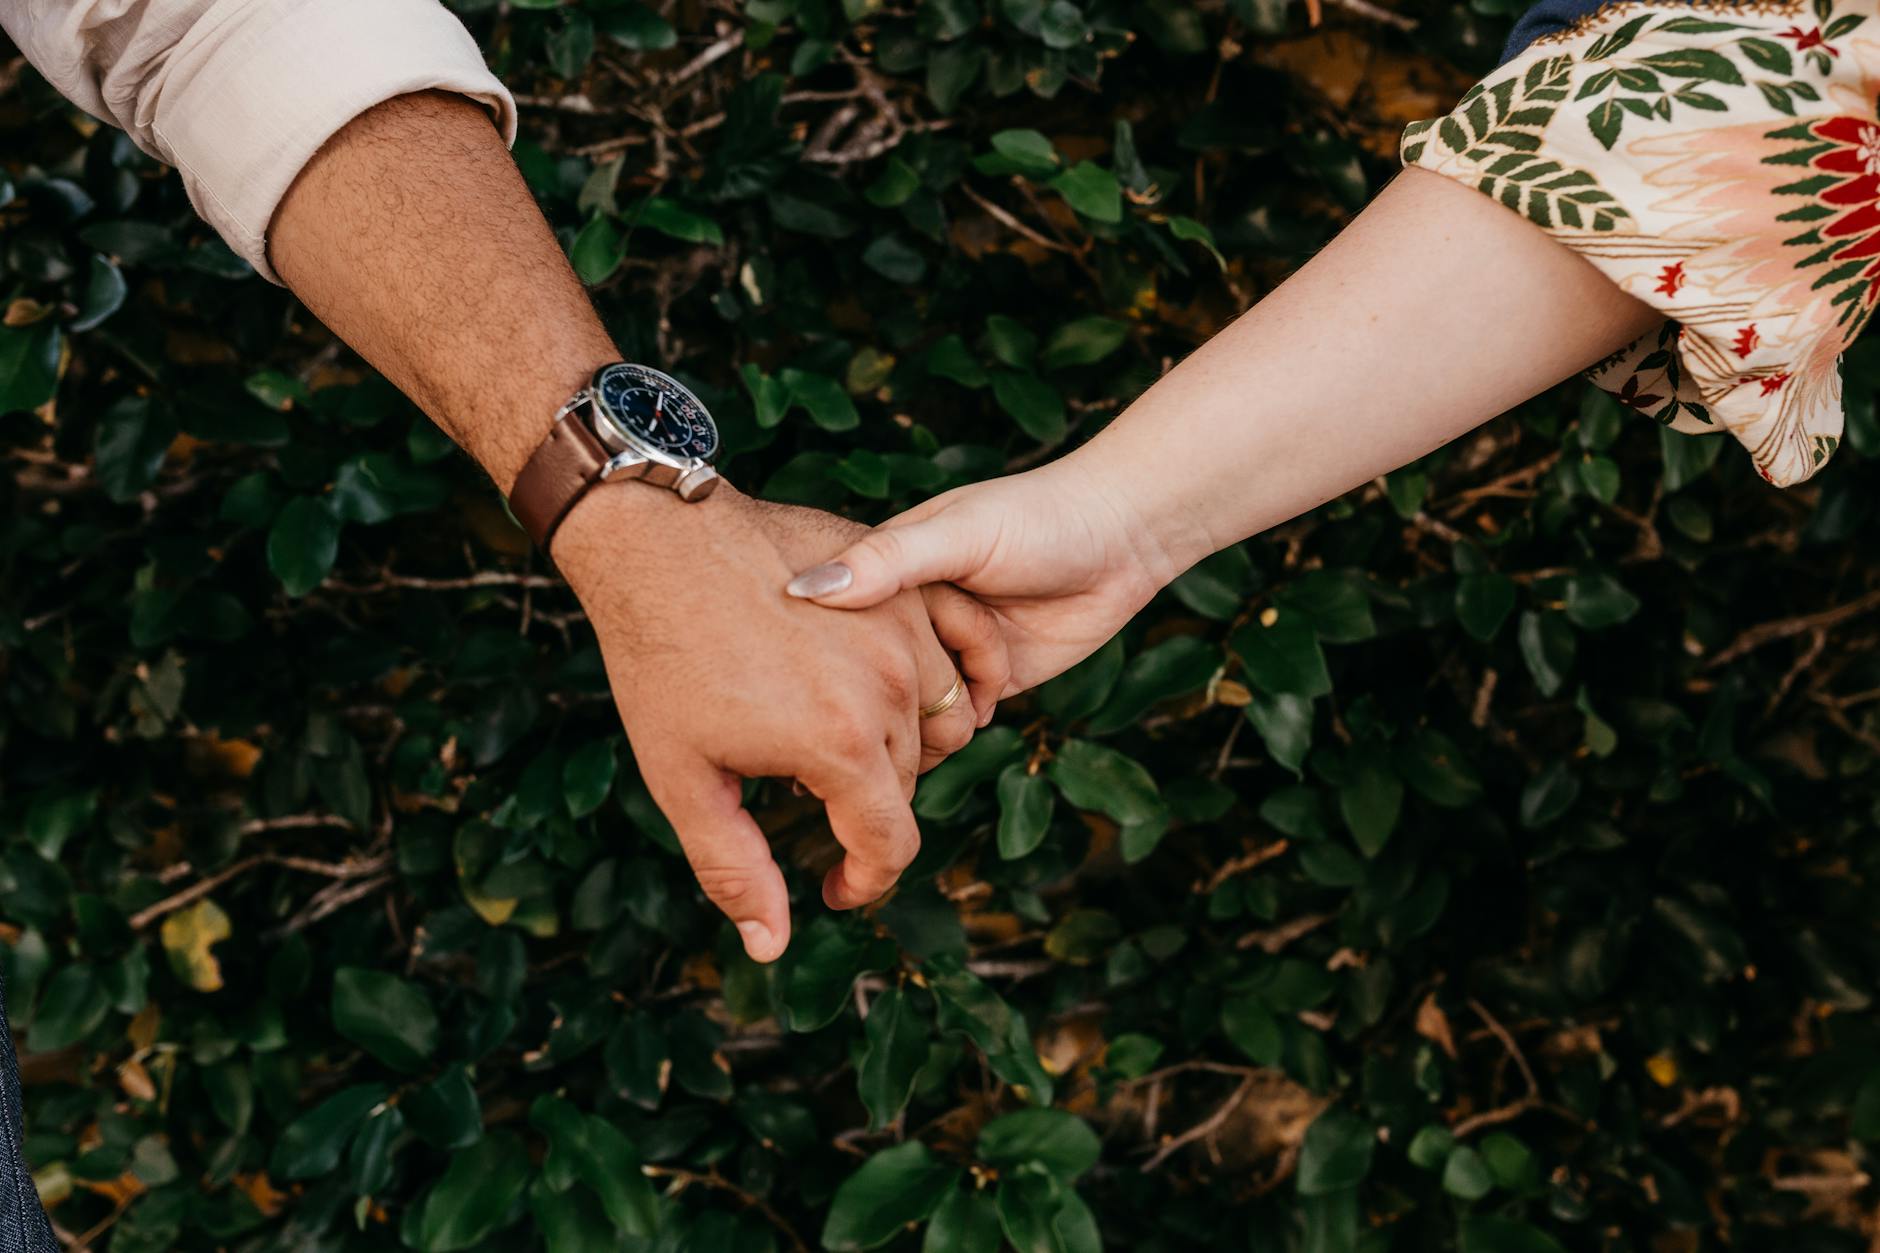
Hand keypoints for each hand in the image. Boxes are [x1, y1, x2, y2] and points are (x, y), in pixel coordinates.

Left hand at [553, 483, 992, 961]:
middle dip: (862, 806)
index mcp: (839, 745)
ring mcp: (904, 629)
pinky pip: (953, 652)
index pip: (890, 844)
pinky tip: (891, 686)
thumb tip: (770, 946)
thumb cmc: (662, 661)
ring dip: (896, 743)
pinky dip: (935, 679)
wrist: (660, 544)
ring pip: (936, 721)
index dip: (864, 880)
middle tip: (800, 791)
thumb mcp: (683, 779)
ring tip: (830, 736)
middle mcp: (890, 688)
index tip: (834, 888)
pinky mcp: (905, 586)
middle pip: (909, 782)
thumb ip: (735, 868)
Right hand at [784, 457, 1181, 697]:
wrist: (1123, 539)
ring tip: (919, 727)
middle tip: (856, 729)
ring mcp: (947, 651)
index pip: (828, 619)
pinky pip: (954, 722)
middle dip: (864, 701)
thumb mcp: (957, 534)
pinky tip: (969, 719)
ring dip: (914, 722)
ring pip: (906, 706)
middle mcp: (910, 614)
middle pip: (865, 673)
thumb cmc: (1037, 517)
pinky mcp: (987, 682)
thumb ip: (887, 561)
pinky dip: (956, 731)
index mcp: (887, 569)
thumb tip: (803, 589)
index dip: (813, 654)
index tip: (793, 686)